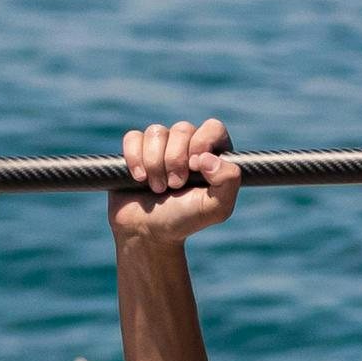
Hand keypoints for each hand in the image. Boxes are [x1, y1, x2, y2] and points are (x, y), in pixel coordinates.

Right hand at [110, 118, 238, 247]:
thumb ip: (228, 181)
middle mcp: (187, 145)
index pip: (213, 128)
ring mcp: (161, 145)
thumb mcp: (216, 208)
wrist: (148, 232)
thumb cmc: (184, 219)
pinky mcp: (136, 149)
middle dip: (175, 159)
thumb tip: (209, 157)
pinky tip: (139, 179)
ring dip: (155, 163)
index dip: (202, 143)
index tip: (195, 167)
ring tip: (157, 188)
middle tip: (174, 185)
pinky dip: (135, 158)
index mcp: (212, 155)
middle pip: (183, 129)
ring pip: (156, 131)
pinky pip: (133, 137)